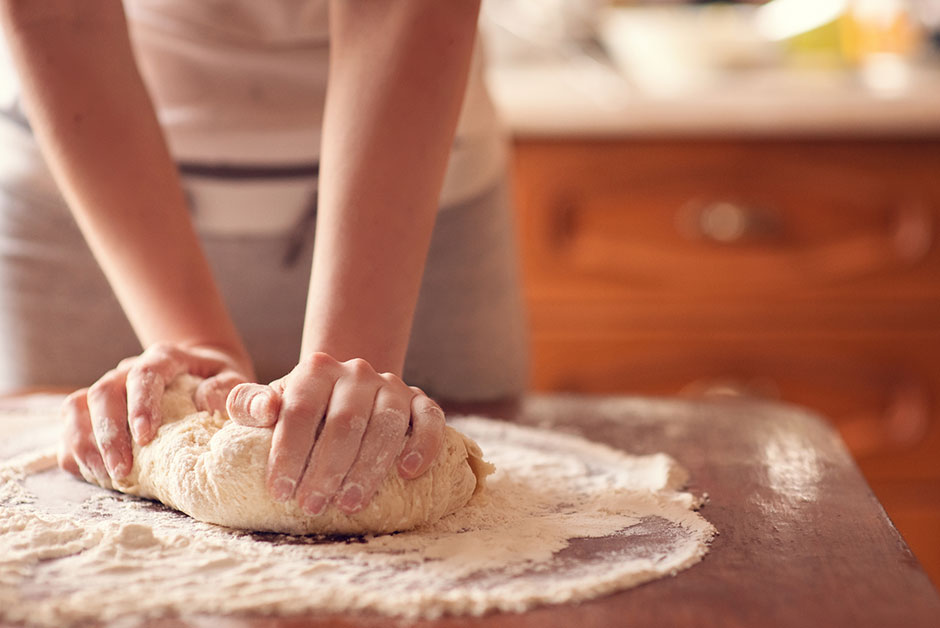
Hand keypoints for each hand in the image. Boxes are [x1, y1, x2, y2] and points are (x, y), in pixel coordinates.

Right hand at [57, 342, 252, 485]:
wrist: (205, 376)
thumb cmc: (219, 381)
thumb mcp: (233, 378)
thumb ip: (226, 387)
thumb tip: (205, 401)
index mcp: (164, 358)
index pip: (145, 374)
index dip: (141, 405)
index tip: (146, 437)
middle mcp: (129, 369)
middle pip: (104, 392)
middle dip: (109, 434)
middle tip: (121, 470)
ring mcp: (110, 388)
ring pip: (78, 406)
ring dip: (86, 443)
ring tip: (105, 476)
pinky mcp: (96, 409)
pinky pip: (72, 425)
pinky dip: (74, 449)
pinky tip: (92, 473)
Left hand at [226, 352, 444, 515]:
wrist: (343, 394)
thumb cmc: (301, 410)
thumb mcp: (269, 404)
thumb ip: (248, 404)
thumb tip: (263, 410)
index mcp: (316, 370)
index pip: (301, 410)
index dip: (290, 452)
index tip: (281, 491)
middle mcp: (356, 372)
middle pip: (344, 422)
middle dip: (327, 469)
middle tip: (312, 506)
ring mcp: (392, 385)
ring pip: (386, 424)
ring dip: (368, 467)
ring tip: (349, 503)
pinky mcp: (419, 401)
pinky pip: (430, 419)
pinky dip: (423, 444)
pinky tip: (409, 472)